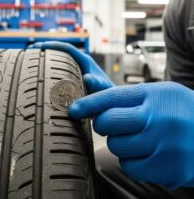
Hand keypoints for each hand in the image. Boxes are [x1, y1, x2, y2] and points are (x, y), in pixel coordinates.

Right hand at [28, 41, 113, 92]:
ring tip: (30, 60)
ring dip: (45, 59)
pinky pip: (58, 70)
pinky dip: (48, 69)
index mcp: (85, 61)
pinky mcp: (72, 78)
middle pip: (60, 52)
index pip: (67, 48)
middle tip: (30, 51)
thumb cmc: (107, 97)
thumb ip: (96, 83)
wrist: (111, 104)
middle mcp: (79, 63)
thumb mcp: (102, 89)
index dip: (53, 45)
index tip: (39, 47)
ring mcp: (75, 70)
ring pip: (58, 61)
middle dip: (45, 49)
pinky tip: (39, 75)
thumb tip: (88, 78)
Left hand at [70, 82, 193, 188]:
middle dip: (105, 124)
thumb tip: (88, 81)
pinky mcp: (168, 169)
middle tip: (116, 123)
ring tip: (140, 137)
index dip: (87, 104)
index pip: (110, 97)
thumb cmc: (179, 110)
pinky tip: (148, 152)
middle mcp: (157, 118)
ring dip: (121, 143)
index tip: (73, 109)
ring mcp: (164, 146)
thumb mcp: (155, 94)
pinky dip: (133, 161)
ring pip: (116, 147)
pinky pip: (130, 167)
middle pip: (106, 123)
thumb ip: (122, 94)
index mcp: (152, 95)